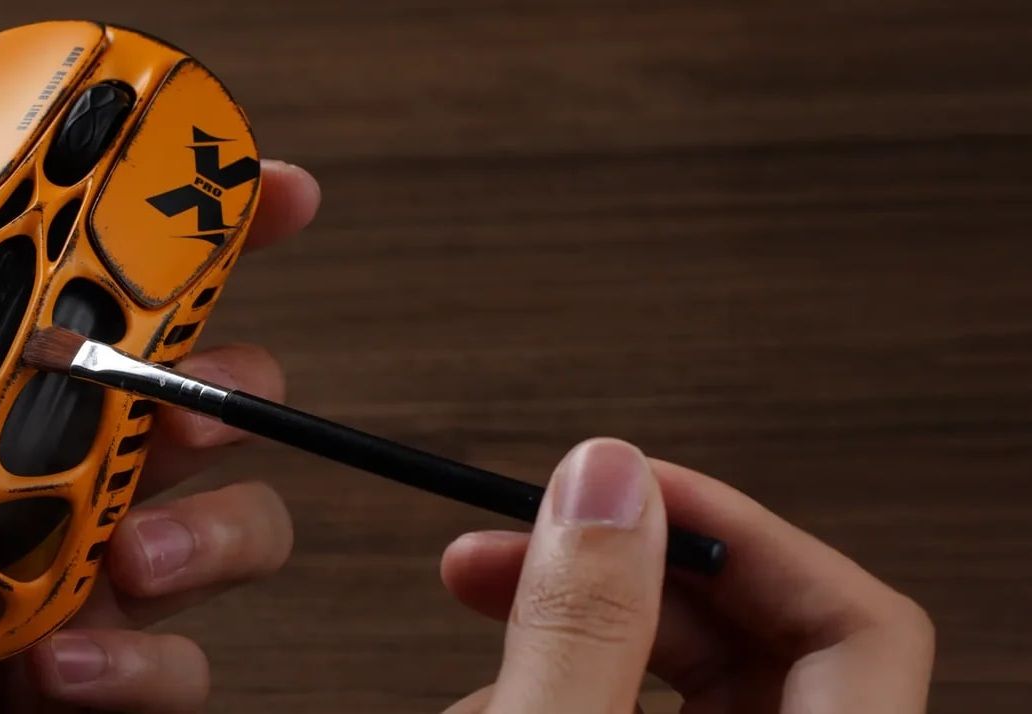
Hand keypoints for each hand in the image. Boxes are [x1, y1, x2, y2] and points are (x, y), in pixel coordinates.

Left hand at [0, 75, 322, 712]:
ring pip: (232, 529)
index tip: (269, 196)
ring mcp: (66, 574)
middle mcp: (42, 468)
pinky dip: (137, 668)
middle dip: (229, 391)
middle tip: (177, 407)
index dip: (213, 236)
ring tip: (121, 558)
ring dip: (208, 532)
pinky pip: (176, 670)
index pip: (121, 292)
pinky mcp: (72, 678)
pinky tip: (49, 665)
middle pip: (209, 400)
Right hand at [439, 438, 935, 712]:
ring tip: (476, 658)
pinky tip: (492, 705)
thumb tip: (602, 480)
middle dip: (608, 581)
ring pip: (660, 685)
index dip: (738, 531)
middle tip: (503, 549)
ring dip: (557, 647)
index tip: (617, 488)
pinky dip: (548, 697)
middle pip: (748, 640)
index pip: (861, 622)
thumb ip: (582, 629)